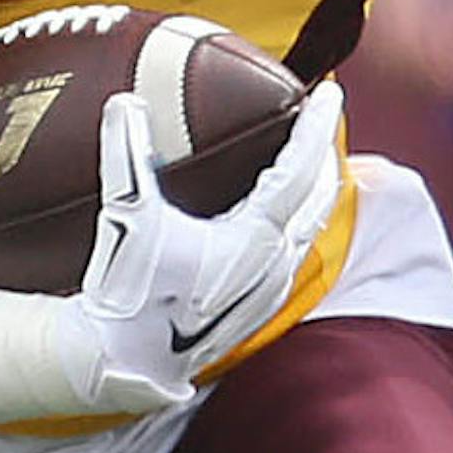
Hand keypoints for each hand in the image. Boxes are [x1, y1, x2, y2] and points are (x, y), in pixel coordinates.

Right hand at [55, 80, 345, 411]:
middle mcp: (274, 264)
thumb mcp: (126, 214)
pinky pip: (296, 252)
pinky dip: (300, 221)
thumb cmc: (126, 289)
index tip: (330, 92)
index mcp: (253, 238)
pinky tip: (286, 217)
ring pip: (311, 227)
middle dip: (324, 152)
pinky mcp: (259, 309)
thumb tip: (124, 102)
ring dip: (316, 188)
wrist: (122, 360)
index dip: (316, 126)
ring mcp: (270, 290)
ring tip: (312, 159)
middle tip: (324, 114)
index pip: (299, 168)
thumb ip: (126, 152)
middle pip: (319, 195)